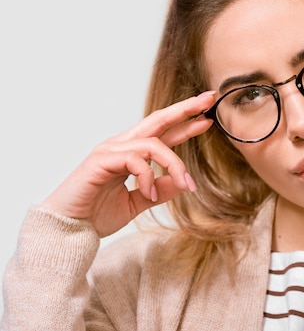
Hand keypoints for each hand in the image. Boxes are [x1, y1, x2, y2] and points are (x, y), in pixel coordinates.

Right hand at [42, 91, 215, 236]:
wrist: (69, 231)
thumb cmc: (96, 215)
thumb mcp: (139, 202)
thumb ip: (160, 190)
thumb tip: (183, 182)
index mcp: (131, 154)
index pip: (163, 133)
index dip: (185, 124)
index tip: (207, 118)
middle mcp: (121, 146)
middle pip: (158, 120)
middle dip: (184, 109)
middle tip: (207, 100)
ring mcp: (110, 151)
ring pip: (153, 143)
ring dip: (175, 162)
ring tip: (186, 184)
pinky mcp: (101, 160)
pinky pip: (135, 159)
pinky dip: (148, 176)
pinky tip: (150, 193)